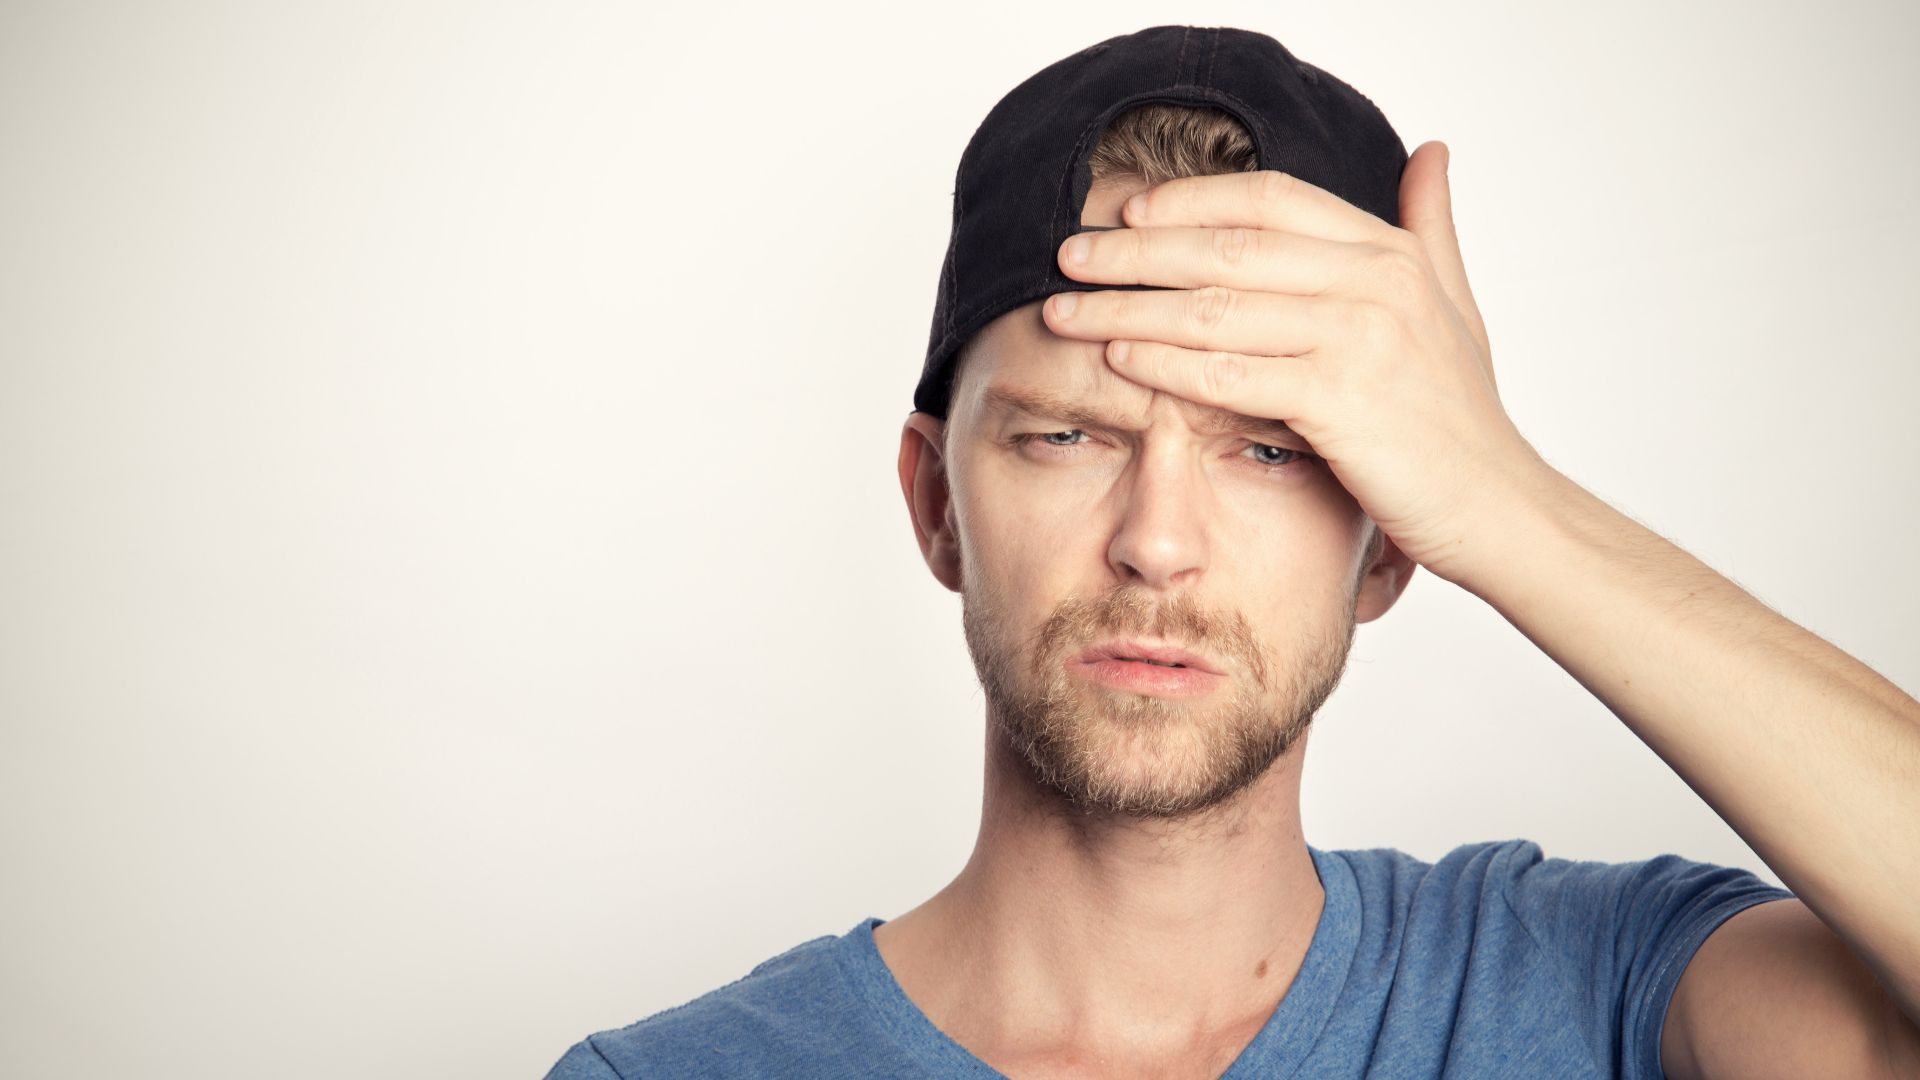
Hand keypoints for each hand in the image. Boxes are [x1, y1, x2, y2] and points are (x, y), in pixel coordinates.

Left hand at [1044, 142, 1551, 585]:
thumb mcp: (1453, 305)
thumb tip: (1430, 151)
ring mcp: (1359, 338)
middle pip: (1224, 246)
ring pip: (1213, 308)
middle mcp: (1375, 281)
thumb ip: (1430, 228)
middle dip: (1134, 250)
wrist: (1498, 506)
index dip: (1188, 200)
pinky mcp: (1341, 402)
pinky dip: (1164, 363)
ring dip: (1127, 306)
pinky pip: (1229, 373)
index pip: (1268, 199)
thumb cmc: (1461, 415)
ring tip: (1065, 309)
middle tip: (1067, 254)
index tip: (1124, 211)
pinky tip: (1116, 358)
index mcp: (1389, 251)